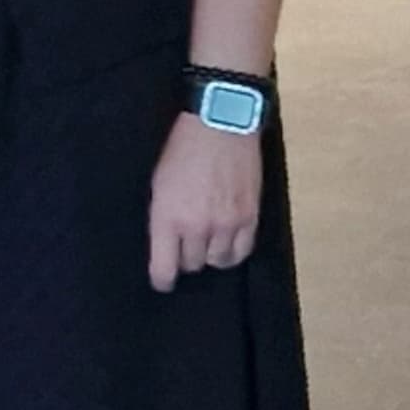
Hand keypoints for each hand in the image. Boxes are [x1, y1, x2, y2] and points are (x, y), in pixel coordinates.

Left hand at [146, 114, 263, 291]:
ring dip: (210, 255)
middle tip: (185, 247)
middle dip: (186, 259)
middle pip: (192, 265)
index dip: (162, 280)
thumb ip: (162, 218)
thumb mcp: (159, 185)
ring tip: (207, 242)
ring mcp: (227, 224)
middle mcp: (197, 227)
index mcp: (168, 218)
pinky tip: (227, 244)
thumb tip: (165, 244)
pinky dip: (232, 252)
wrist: (220, 127)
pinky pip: (242, 252)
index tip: (163, 282)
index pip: (164, 267)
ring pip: (218, 261)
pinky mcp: (250, 218)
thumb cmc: (182, 151)